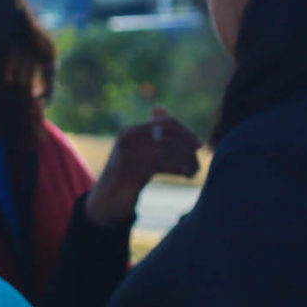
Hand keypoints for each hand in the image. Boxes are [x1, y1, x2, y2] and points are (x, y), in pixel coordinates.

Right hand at [86, 110, 202, 227]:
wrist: (107, 198)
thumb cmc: (126, 171)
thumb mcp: (136, 147)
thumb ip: (148, 129)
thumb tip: (160, 108)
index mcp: (129, 131)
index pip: (167, 122)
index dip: (186, 132)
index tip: (199, 145)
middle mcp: (126, 140)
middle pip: (170, 137)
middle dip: (187, 149)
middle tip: (197, 163)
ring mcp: (125, 156)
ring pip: (168, 152)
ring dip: (185, 162)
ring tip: (193, 171)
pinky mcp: (129, 173)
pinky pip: (161, 167)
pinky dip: (177, 170)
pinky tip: (185, 175)